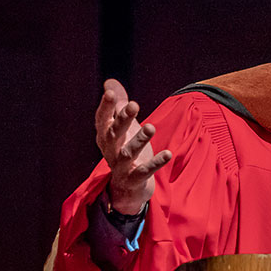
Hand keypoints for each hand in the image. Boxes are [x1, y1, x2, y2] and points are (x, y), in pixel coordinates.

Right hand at [94, 78, 171, 214]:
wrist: (126, 188)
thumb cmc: (124, 150)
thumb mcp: (121, 128)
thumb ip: (117, 106)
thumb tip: (109, 82)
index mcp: (106, 137)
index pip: (102, 120)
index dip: (105, 107)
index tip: (110, 93)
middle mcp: (110, 151)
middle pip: (113, 134)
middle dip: (123, 119)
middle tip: (134, 105)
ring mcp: (121, 167)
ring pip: (127, 153)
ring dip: (139, 140)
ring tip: (151, 127)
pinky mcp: (134, 180)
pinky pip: (144, 171)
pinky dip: (155, 163)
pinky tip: (168, 153)